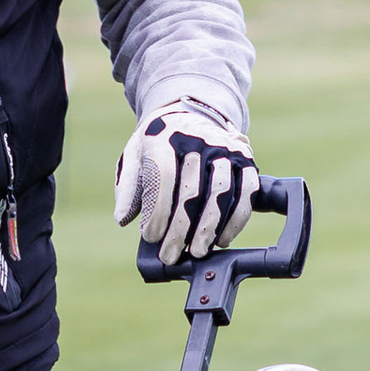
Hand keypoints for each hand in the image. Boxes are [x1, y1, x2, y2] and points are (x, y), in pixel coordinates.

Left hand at [114, 95, 258, 268]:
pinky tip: (222, 239)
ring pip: (221, 191)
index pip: (164, 176)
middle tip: (171, 254)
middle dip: (181, 228)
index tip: (151, 238)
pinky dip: (236, 219)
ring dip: (210, 227)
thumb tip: (123, 218)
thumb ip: (128, 187)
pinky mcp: (245, 158)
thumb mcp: (135, 155)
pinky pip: (246, 191)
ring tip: (198, 251)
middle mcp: (197, 138)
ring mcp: (224, 147)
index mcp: (164, 136)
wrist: (189, 116)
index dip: (158, 211)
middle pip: (192, 189)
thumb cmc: (157, 144)